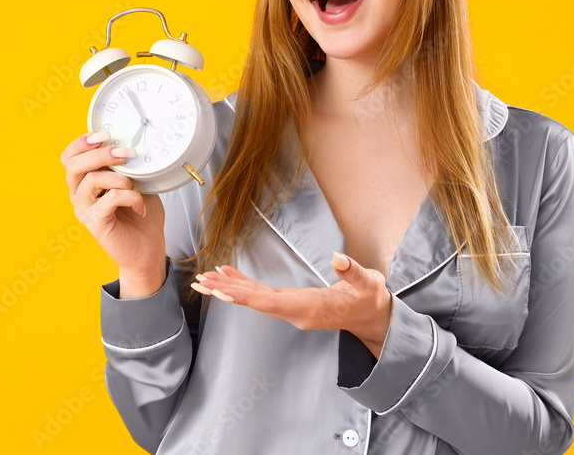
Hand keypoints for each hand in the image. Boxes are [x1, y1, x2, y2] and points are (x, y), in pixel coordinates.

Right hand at [60, 131, 165, 297]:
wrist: (147, 249)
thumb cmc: (140, 215)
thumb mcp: (136, 182)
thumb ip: (126, 166)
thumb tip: (131, 144)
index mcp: (84, 182)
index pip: (69, 157)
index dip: (81, 142)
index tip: (104, 134)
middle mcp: (79, 195)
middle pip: (74, 165)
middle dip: (100, 153)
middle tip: (124, 153)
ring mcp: (85, 210)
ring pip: (92, 180)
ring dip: (119, 177)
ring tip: (135, 186)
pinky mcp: (96, 223)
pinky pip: (110, 199)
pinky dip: (130, 197)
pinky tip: (140, 206)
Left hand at [191, 253, 393, 356]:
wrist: (372, 317)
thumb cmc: (369, 299)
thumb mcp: (367, 283)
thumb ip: (352, 271)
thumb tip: (338, 257)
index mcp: (309, 308)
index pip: (271, 303)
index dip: (246, 296)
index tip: (222, 292)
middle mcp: (295, 312)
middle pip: (256, 302)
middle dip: (228, 292)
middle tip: (201, 283)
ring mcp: (292, 309)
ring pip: (256, 299)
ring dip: (231, 289)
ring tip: (205, 279)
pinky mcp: (291, 303)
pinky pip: (263, 295)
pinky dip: (245, 285)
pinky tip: (228, 276)